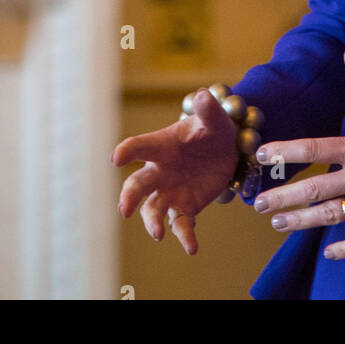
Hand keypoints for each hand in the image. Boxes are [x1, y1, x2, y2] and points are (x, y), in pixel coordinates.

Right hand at [111, 89, 237, 253]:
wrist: (227, 150)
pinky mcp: (185, 207)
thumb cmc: (212, 128)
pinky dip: (185, 237)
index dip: (127, 151)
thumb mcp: (214, 117)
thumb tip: (202, 95)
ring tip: (158, 233)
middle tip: (124, 209)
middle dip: (129, 197)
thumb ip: (207, 109)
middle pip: (138, 185)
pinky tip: (192, 248)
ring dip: (152, 221)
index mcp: (162, 145)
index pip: (139, 147)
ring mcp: (170, 191)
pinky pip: (181, 224)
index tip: (116, 158)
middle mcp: (160, 171)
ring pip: (153, 209)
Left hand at [252, 47, 344, 259]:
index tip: (262, 154)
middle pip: (315, 190)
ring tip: (279, 225)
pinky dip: (344, 248)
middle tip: (258, 203)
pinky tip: (329, 253)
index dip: (285, 152)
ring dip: (302, 223)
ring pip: (332, 217)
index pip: (315, 148)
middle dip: (283, 198)